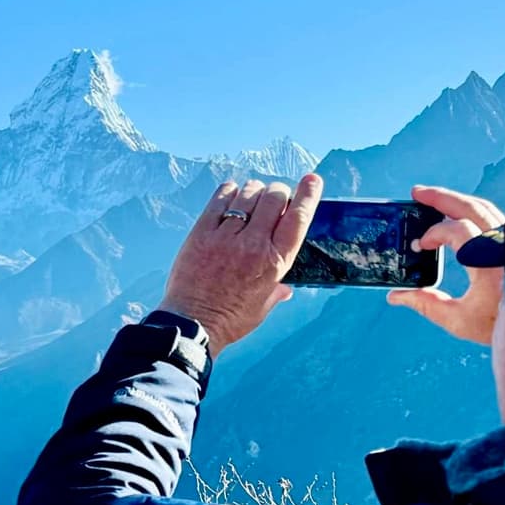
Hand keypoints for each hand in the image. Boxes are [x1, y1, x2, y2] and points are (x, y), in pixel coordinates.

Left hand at [158, 174, 322, 350]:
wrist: (192, 324)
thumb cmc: (230, 319)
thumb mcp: (263, 306)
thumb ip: (277, 291)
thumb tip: (286, 289)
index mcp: (276, 262)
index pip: (298, 218)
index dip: (308, 195)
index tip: (312, 180)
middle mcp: (254, 244)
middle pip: (275, 198)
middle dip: (278, 192)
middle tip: (274, 197)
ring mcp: (226, 237)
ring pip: (248, 194)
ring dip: (254, 190)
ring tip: (251, 198)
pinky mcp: (201, 233)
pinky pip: (219, 199)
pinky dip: (228, 191)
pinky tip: (230, 194)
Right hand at [386, 185, 504, 344]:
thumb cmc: (503, 325)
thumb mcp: (460, 320)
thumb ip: (426, 304)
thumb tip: (397, 296)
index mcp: (488, 263)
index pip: (456, 230)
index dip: (433, 234)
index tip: (419, 246)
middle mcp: (503, 246)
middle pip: (470, 207)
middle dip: (440, 197)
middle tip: (416, 192)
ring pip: (483, 208)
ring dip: (456, 200)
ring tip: (433, 197)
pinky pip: (492, 217)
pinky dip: (471, 210)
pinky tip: (458, 214)